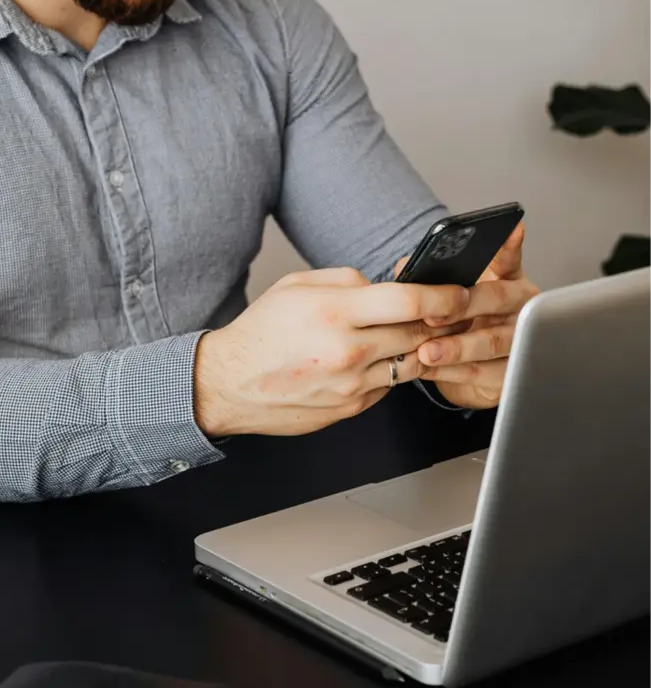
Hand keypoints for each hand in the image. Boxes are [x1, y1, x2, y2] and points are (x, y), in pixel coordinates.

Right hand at [193, 267, 479, 438]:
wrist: (229, 384)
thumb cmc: (261, 332)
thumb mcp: (298, 285)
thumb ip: (349, 279)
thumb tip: (388, 282)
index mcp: (335, 312)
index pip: (409, 301)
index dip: (443, 296)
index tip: (458, 292)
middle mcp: (347, 350)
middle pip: (417, 333)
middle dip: (438, 321)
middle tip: (446, 311)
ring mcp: (351, 384)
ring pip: (409, 363)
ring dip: (417, 347)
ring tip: (409, 333)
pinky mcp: (351, 407)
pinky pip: (389, 386)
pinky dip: (391, 370)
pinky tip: (376, 358)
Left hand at [396, 224, 538, 409]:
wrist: (469, 371)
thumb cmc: (458, 324)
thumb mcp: (444, 297)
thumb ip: (427, 278)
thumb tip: (405, 267)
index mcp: (506, 279)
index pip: (509, 257)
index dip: (510, 245)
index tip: (512, 228)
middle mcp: (520, 307)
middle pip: (498, 298)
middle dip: (464, 306)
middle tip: (433, 314)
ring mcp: (521, 340)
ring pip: (493, 341)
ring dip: (457, 346)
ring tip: (426, 351)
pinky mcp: (513, 373)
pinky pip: (485, 373)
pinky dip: (454, 372)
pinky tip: (429, 368)